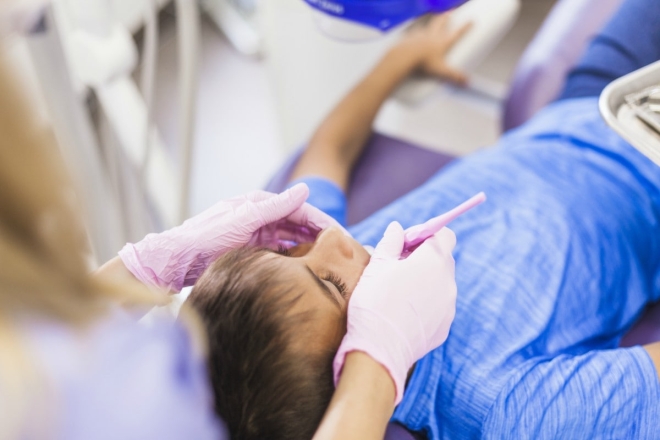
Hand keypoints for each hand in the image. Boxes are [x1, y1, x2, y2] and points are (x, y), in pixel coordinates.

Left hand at [118, 183, 343, 291]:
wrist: (177, 259)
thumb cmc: (206, 237)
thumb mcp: (244, 220)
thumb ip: (275, 206)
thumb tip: (305, 189)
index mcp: (260, 203)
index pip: (300, 210)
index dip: (323, 222)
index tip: (342, 237)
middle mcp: (260, 215)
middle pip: (299, 224)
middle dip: (321, 235)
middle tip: (343, 252)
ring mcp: (256, 233)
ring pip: (292, 238)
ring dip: (311, 247)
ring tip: (330, 261)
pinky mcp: (252, 248)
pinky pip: (281, 250)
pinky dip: (295, 256)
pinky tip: (307, 267)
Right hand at [333, 222, 456, 403]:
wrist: (379, 349)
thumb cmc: (375, 301)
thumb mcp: (377, 265)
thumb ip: (390, 242)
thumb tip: (397, 228)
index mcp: (434, 260)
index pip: (444, 235)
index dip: (425, 235)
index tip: (405, 244)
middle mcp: (448, 281)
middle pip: (443, 259)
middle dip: (423, 257)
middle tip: (396, 265)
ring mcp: (449, 306)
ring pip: (440, 284)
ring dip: (424, 281)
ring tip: (397, 292)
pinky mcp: (444, 327)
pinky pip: (438, 307)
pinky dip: (425, 304)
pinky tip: (402, 312)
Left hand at [398, 13, 471, 84]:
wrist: (404, 56)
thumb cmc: (423, 64)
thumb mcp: (441, 71)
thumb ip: (454, 76)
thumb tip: (467, 82)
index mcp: (442, 42)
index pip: (457, 33)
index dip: (465, 27)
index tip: (471, 21)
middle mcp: (432, 35)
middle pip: (441, 23)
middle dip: (446, 18)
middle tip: (449, 14)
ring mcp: (420, 35)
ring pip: (428, 26)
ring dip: (432, 23)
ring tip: (433, 23)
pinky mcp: (410, 37)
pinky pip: (415, 32)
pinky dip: (418, 32)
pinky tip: (416, 34)